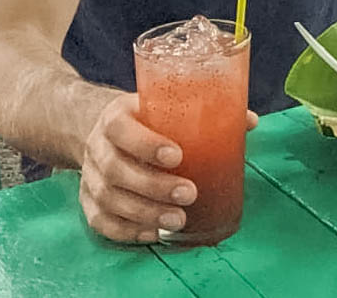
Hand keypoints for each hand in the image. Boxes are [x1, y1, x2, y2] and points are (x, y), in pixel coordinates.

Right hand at [79, 92, 257, 243]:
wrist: (102, 130)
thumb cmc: (144, 118)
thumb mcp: (164, 104)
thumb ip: (204, 111)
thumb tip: (249, 121)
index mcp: (115, 117)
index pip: (121, 129)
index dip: (146, 144)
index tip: (178, 155)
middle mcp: (97, 146)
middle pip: (115, 170)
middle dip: (153, 186)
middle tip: (189, 193)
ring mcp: (88, 176)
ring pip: (109, 199)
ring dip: (144, 213)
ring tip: (178, 220)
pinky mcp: (87, 201)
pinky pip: (101, 221)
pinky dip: (126, 230)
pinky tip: (153, 233)